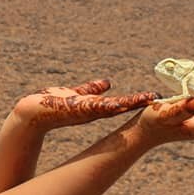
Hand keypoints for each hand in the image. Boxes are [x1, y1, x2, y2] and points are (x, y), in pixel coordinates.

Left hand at [11, 79, 158, 132]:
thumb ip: (92, 89)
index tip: (155, 97)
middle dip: (140, 103)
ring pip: (113, 107)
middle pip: (123, 105)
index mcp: (97, 106)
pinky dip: (108, 105)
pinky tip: (120, 104)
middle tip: (161, 100)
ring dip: (130, 104)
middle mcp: (95, 110)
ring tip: (148, 100)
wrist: (33, 112)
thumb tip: (106, 83)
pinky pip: (95, 107)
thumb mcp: (78, 95)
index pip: (122, 102)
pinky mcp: (76, 109)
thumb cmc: (54, 103)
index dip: (138, 100)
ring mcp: (87, 110)